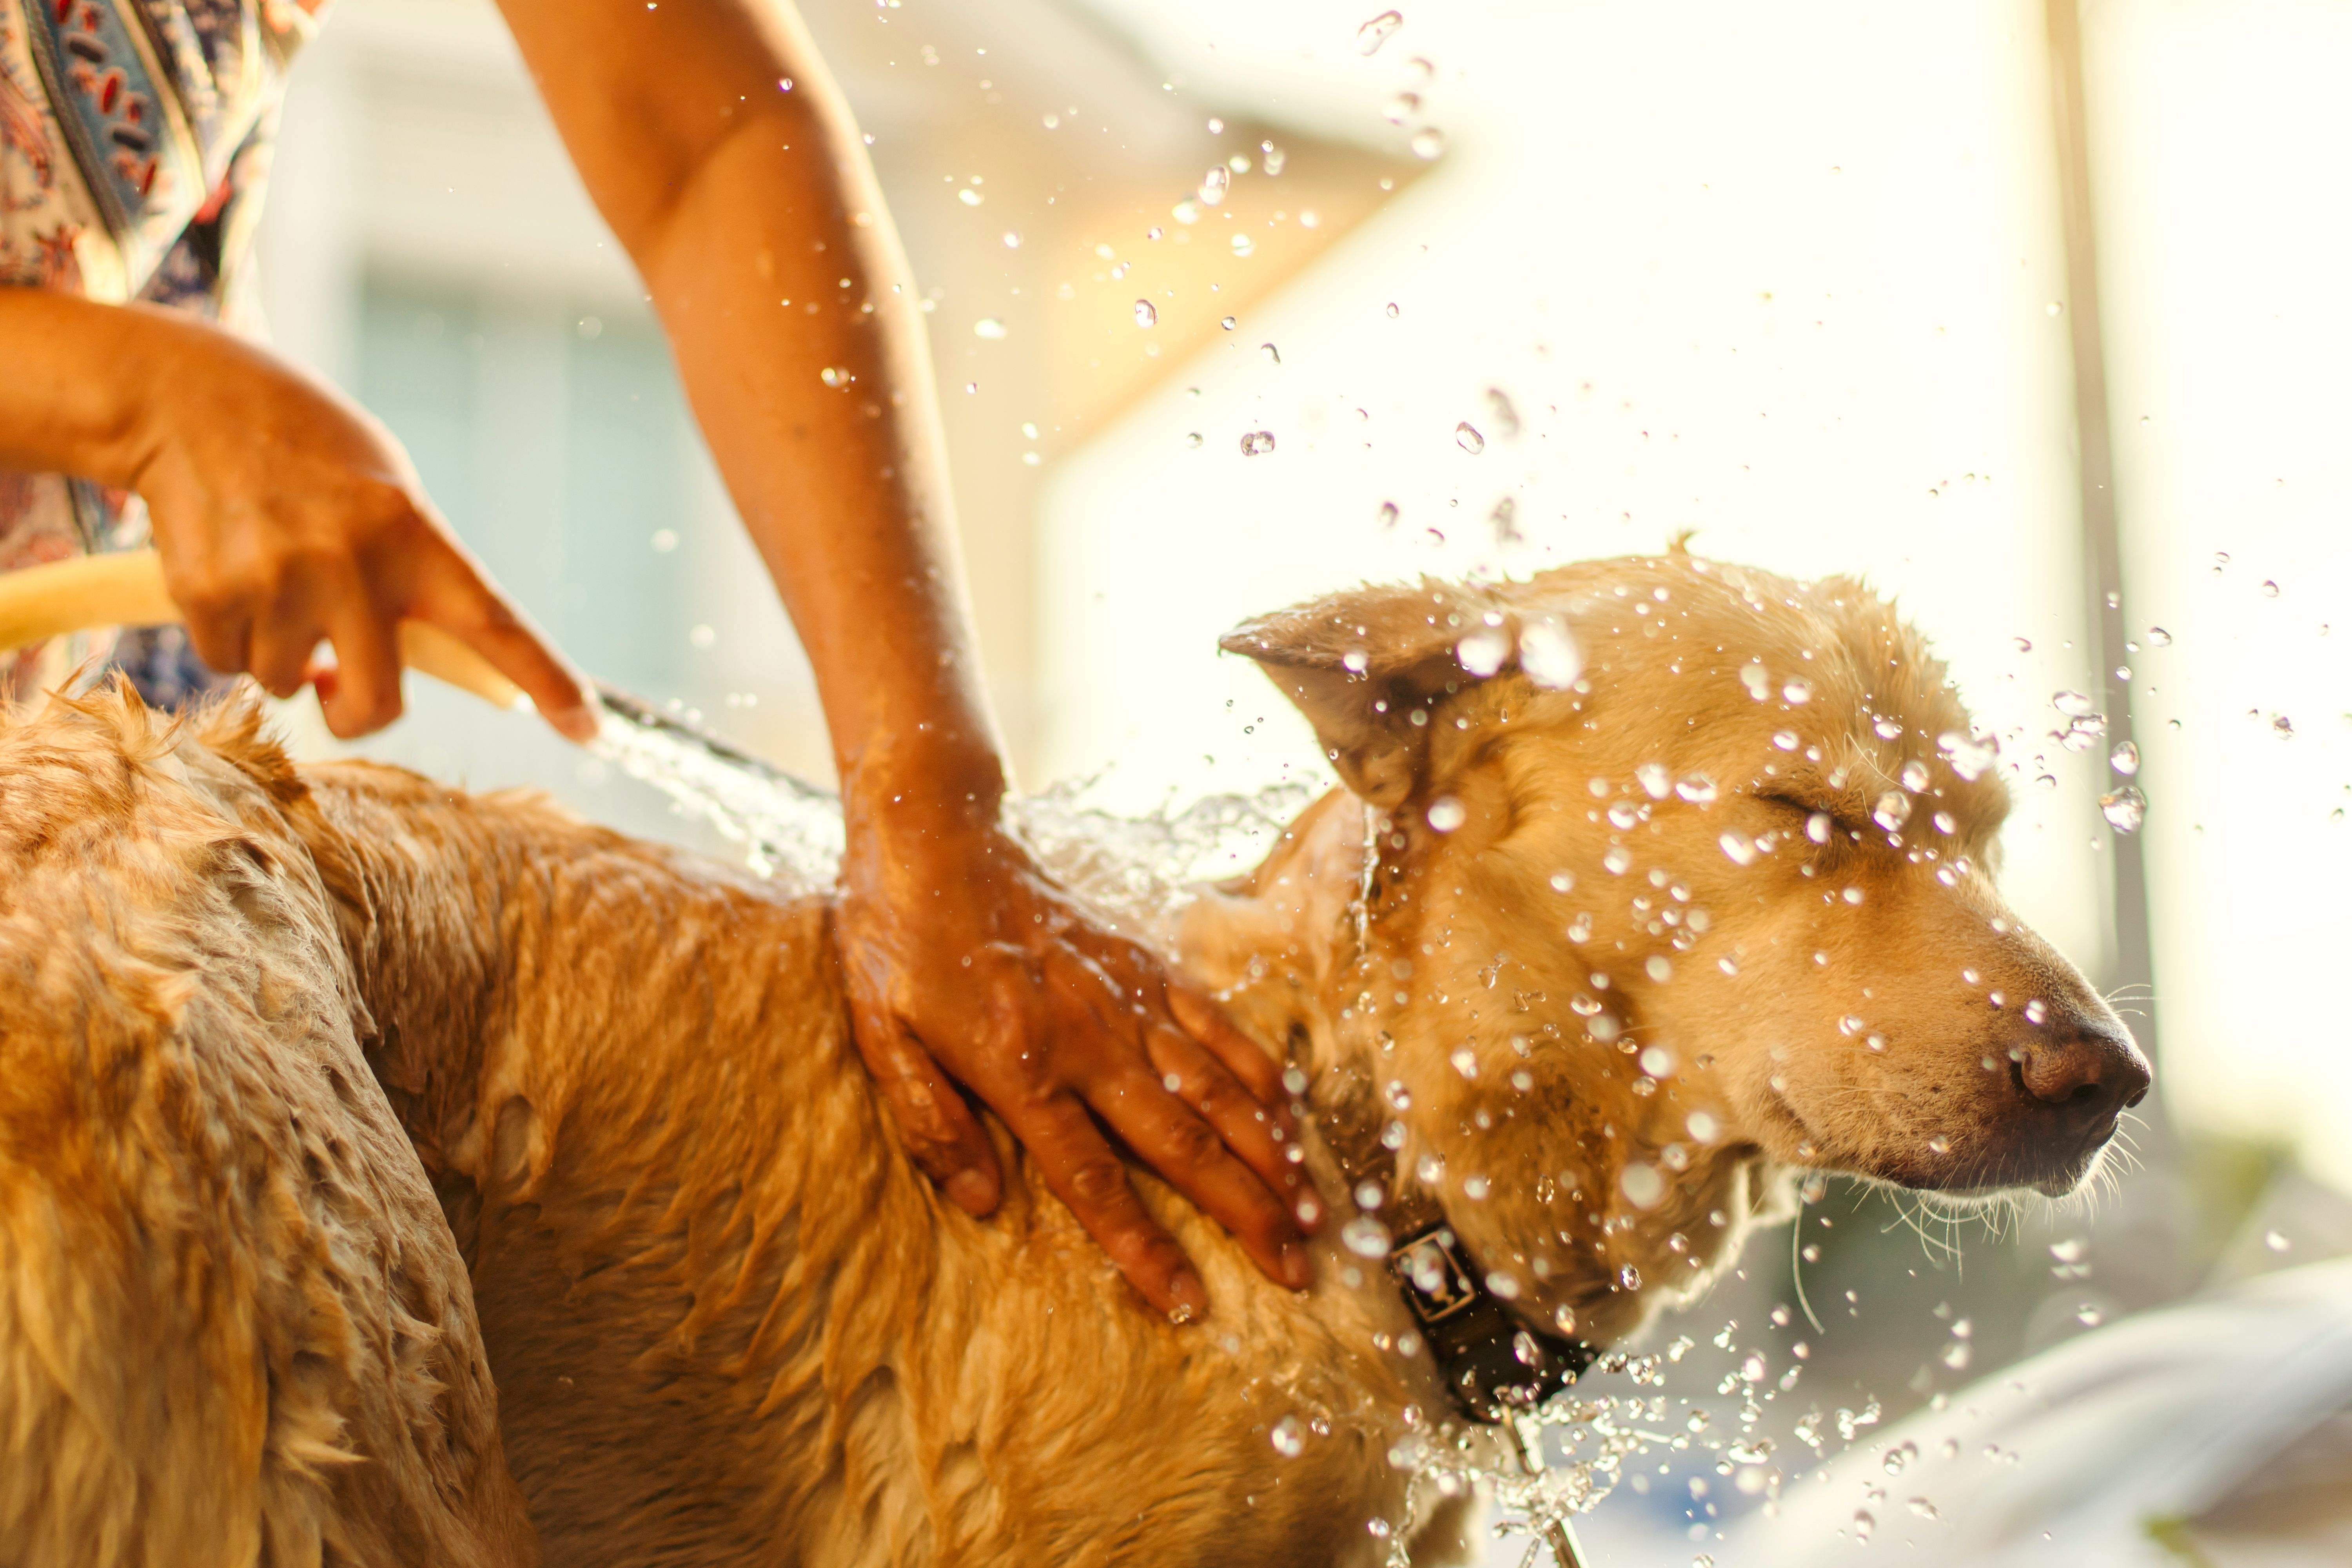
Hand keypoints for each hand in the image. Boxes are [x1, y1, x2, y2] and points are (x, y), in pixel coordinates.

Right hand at [127, 314, 591, 739]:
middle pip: (378, 703)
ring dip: (280, 654)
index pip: (496, 623)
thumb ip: (413, 570)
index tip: (587, 728)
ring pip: (288, 683)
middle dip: (354, 713)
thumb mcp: (385, 489)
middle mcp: (351, 565)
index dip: (545, 680)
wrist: (185, 397)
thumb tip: (428, 657)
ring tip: (269, 577)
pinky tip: (226, 572)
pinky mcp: (208, 594)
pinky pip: (226, 662)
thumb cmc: (303, 446)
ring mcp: (277, 582)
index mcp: (412, 534)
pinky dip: (227, 635)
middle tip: (337, 686)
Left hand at [836, 799, 1318, 1319]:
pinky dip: (1259, 1073)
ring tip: (1310, 1211)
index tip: (1191, 1302)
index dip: (1145, 1247)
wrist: (936, 840)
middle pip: (1184, 1142)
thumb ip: (930, 1119)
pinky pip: (1216, 1025)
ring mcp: (1126, 998)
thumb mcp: (880, 1035)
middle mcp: (1089, 1039)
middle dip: (1246, 1212)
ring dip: (1269, 1153)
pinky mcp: (1144, 964)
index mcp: (1020, 1068)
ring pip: (1217, 1088)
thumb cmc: (897, 944)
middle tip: (1297, 1272)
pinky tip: (1290, 1116)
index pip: (1094, 1179)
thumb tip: (979, 1202)